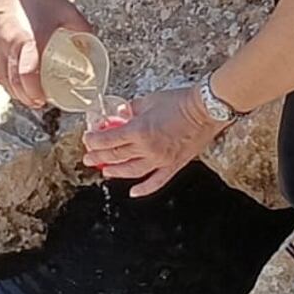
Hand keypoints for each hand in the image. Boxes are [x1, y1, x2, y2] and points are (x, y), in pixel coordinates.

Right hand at [0, 0, 91, 108]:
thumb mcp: (67, 12)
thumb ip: (82, 31)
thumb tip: (90, 47)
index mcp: (24, 40)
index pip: (26, 76)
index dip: (34, 93)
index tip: (44, 100)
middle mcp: (5, 45)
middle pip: (12, 83)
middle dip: (26, 97)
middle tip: (40, 102)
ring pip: (1, 78)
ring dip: (15, 90)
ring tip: (29, 95)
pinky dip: (4, 79)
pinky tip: (13, 80)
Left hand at [81, 86, 231, 197]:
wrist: (205, 109)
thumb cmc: (180, 102)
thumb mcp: (149, 100)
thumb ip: (132, 109)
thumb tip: (121, 114)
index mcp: (138, 131)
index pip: (108, 140)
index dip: (94, 141)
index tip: (88, 140)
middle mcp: (147, 149)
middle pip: (115, 157)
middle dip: (98, 157)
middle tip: (89, 158)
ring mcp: (160, 160)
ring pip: (131, 172)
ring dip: (115, 172)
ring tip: (106, 171)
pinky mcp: (173, 165)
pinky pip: (156, 182)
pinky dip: (144, 189)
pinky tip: (133, 192)